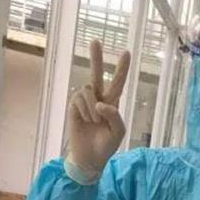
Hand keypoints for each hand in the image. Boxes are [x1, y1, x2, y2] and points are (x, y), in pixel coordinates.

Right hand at [67, 41, 130, 171]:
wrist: (89, 158)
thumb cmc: (106, 146)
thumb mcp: (117, 133)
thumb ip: (114, 116)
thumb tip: (100, 102)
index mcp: (112, 103)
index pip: (118, 83)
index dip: (122, 69)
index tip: (126, 52)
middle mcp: (98, 98)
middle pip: (97, 74)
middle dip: (96, 57)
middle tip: (96, 41)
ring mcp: (85, 102)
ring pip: (89, 89)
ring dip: (93, 107)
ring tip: (94, 122)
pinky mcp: (74, 106)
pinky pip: (80, 99)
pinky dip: (85, 111)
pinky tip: (85, 121)